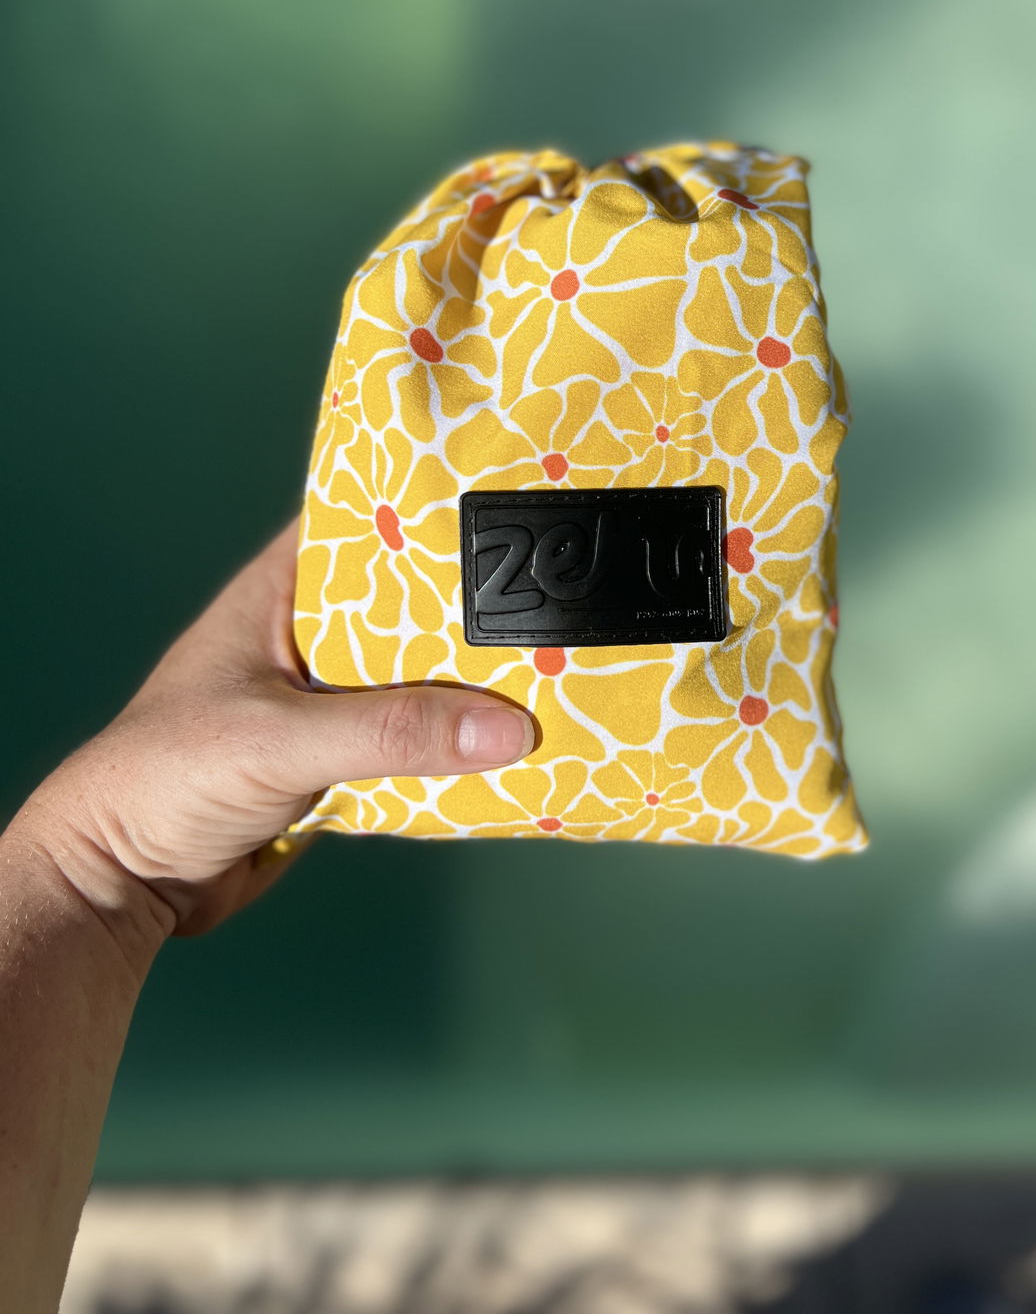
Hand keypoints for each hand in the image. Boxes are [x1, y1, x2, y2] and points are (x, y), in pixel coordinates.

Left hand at [11, 519, 534, 942]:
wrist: (122, 882)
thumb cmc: (166, 778)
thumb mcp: (282, 739)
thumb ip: (392, 731)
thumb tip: (506, 727)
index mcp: (281, 593)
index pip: (364, 525)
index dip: (430, 512)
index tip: (508, 511)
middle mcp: (308, 636)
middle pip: (408, 608)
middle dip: (473, 611)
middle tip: (552, 600)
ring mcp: (326, 700)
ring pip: (417, 680)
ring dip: (469, 688)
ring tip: (555, 671)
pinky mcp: (338, 761)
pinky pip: (411, 743)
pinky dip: (452, 748)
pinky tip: (507, 747)